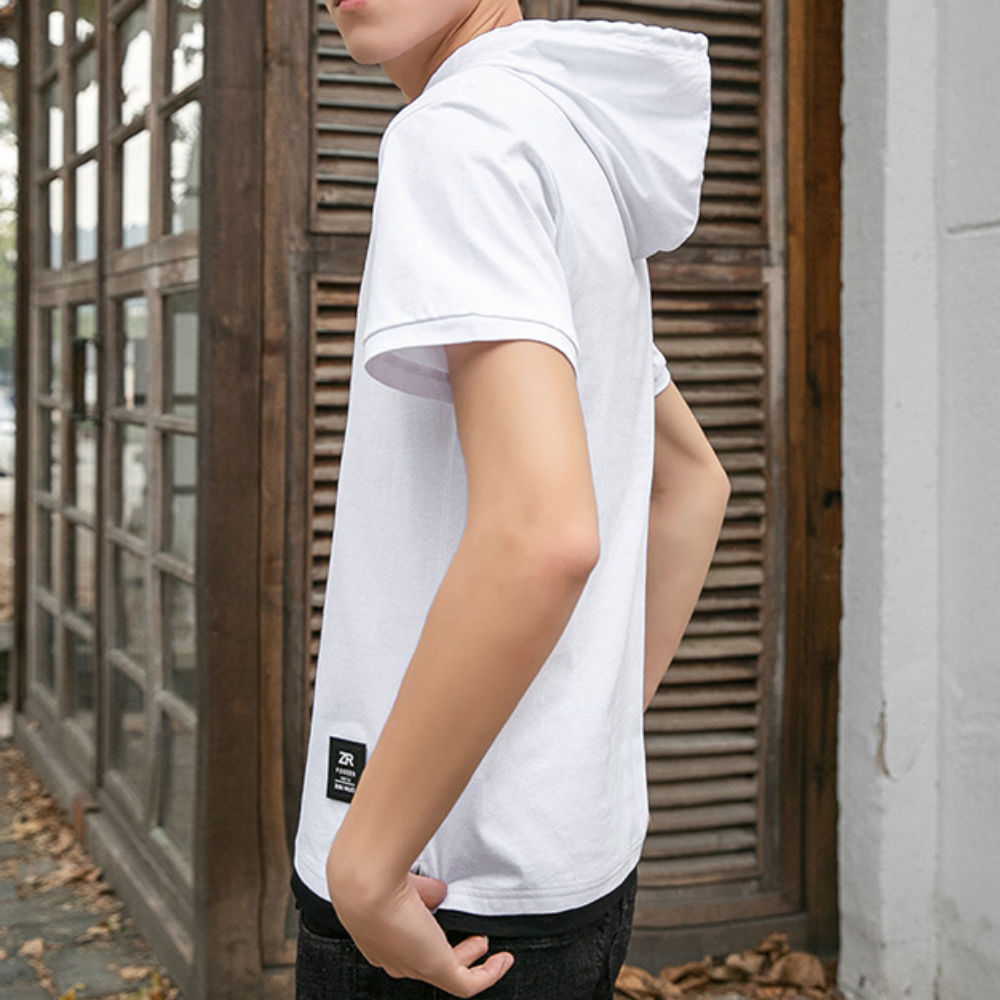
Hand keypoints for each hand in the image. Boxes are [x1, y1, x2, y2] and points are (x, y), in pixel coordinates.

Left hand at [327, 852, 512, 997]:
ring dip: (469, 959)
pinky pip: (468, 982)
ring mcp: (415, 966)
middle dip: (453, 949)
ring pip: (447, 972)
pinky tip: (503, 959)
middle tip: (472, 935)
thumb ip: (421, 888)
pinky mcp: (436, 968)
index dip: (428, 934)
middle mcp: (394, 956)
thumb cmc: (369, 876)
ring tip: (485, 944)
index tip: (443, 915)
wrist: (364, 885)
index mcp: (378, 935)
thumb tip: (440, 892)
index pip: (406, 945)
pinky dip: (489, 974)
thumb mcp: (398, 879)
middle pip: (428, 961)